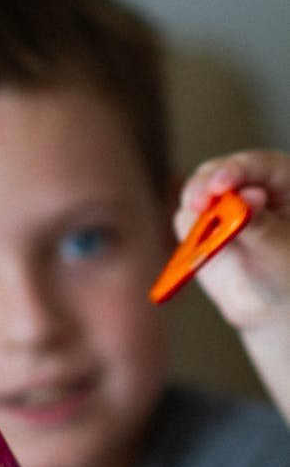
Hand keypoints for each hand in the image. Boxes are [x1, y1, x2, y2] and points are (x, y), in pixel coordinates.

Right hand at [174, 149, 289, 329]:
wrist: (269, 301)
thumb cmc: (287, 268)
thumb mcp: (280, 248)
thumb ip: (260, 224)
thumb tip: (248, 198)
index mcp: (279, 179)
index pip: (257, 165)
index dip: (236, 171)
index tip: (221, 187)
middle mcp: (246, 183)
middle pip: (217, 171)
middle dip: (204, 186)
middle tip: (200, 205)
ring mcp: (219, 202)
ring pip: (196, 191)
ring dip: (193, 206)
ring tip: (200, 227)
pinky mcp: (199, 223)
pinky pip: (186, 221)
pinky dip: (188, 231)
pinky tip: (195, 246)